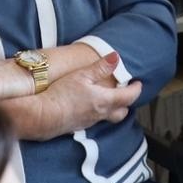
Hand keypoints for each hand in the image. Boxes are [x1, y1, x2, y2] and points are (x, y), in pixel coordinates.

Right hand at [22, 52, 140, 140]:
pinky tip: (89, 105)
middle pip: (122, 112)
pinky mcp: (79, 125)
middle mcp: (101, 114)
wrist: (43, 116)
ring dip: (113, 108)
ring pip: (109, 117)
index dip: (136, 89)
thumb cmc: (62, 95)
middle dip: (126, 103)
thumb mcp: (81, 76)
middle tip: (125, 92)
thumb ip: (100, 68)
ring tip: (108, 97)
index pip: (129, 97)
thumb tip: (116, 58)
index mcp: (105, 101)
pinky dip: (98, 112)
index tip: (138, 83)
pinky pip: (95, 120)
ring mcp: (90, 122)